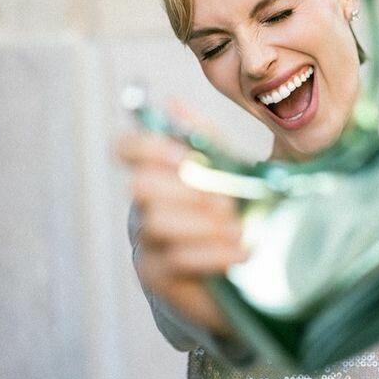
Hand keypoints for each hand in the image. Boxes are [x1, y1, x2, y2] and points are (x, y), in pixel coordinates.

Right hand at [115, 103, 248, 336]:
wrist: (251, 271)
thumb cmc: (235, 210)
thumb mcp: (227, 167)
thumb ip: (202, 137)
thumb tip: (170, 101)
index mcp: (157, 172)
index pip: (127, 149)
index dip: (149, 147)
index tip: (186, 155)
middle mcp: (143, 206)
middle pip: (141, 186)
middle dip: (188, 189)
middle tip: (228, 200)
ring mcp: (146, 242)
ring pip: (157, 222)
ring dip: (203, 223)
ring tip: (239, 227)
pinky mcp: (158, 277)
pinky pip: (175, 259)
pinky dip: (213, 253)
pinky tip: (241, 251)